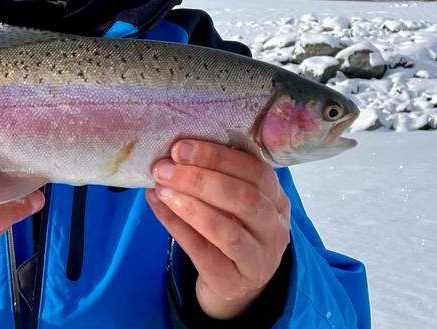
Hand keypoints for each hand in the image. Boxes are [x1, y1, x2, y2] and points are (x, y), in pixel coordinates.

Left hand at [145, 139, 290, 319]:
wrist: (234, 288)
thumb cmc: (231, 232)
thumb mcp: (232, 205)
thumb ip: (213, 179)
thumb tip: (171, 158)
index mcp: (277, 201)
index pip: (257, 172)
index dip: (219, 157)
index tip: (181, 147)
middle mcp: (275, 229)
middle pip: (245, 198)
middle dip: (200, 178)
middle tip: (165, 168)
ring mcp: (259, 259)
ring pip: (228, 231)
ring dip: (190, 205)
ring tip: (161, 188)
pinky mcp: (234, 282)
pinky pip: (204, 252)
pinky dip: (178, 226)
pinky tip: (159, 207)